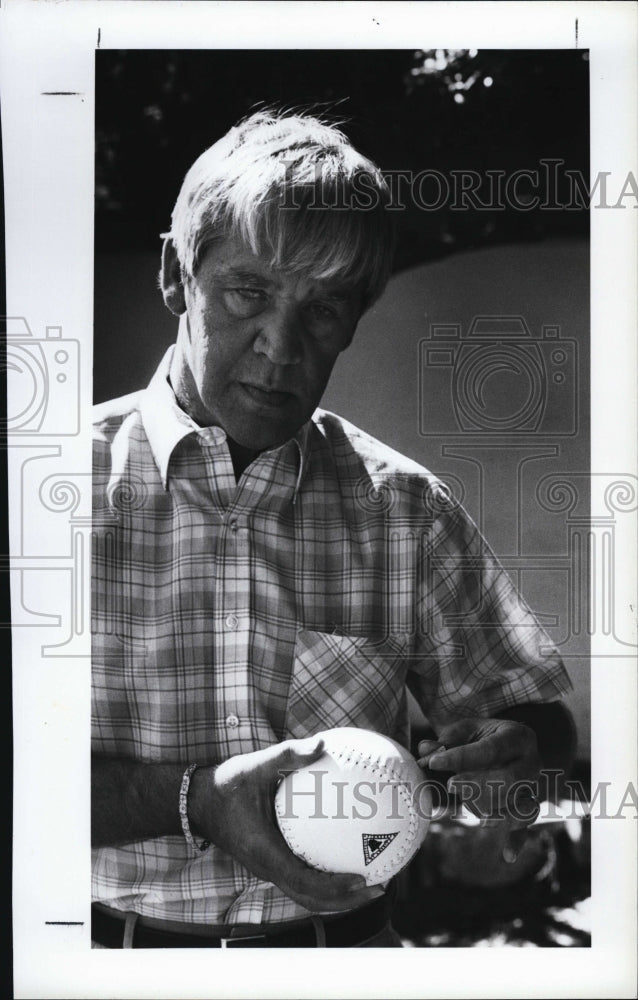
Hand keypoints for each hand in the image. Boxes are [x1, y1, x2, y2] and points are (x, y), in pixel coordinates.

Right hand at [189, 737, 379, 912]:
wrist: (197, 803)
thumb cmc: (225, 785)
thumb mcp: (254, 765)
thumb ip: (287, 755)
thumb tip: (322, 743)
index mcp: (265, 854)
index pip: (305, 883)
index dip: (335, 888)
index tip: (363, 880)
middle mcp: (268, 868)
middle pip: (312, 899)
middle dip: (347, 901)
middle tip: (380, 887)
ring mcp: (269, 869)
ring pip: (307, 895)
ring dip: (338, 895)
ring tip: (371, 880)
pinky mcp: (271, 862)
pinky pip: (301, 878)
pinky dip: (325, 878)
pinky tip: (345, 855)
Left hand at [417, 717, 540, 858]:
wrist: (506, 746)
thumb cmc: (478, 737)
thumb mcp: (464, 731)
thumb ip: (445, 742)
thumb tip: (425, 750)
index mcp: (518, 737)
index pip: (490, 750)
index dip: (460, 757)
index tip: (433, 762)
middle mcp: (531, 763)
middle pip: (509, 780)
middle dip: (476, 785)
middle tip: (450, 784)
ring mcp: (532, 788)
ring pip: (515, 807)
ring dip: (485, 808)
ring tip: (464, 801)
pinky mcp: (527, 808)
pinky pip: (525, 828)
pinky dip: (516, 841)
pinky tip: (507, 856)